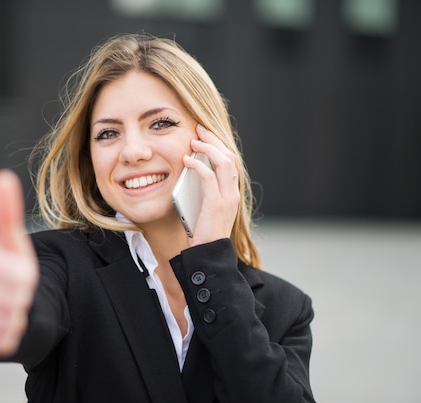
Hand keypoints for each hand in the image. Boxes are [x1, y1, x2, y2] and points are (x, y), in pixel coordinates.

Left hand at [184, 124, 240, 245]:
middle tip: (199, 129)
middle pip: (229, 156)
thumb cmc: (203, 232)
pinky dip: (198, 166)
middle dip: (214, 139)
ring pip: (224, 162)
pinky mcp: (217, 204)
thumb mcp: (204, 207)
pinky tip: (186, 160)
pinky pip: (209, 178)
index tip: (203, 135)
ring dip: (208, 148)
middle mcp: (233, 192)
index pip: (230, 160)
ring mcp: (227, 198)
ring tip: (193, 141)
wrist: (208, 254)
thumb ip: (202, 190)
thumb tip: (189, 171)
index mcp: (232, 192)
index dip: (218, 144)